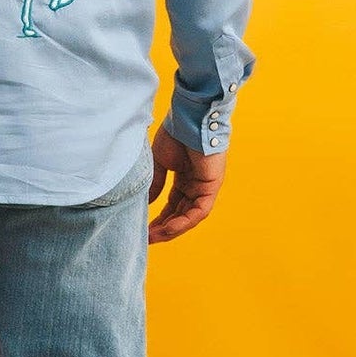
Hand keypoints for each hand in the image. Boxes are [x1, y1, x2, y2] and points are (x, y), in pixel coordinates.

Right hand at [148, 126, 226, 243]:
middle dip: (163, 227)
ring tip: (153, 237)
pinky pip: (199, 211)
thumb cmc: (174, 134)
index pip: (172, 205)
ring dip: (172, 229)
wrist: (188, 118)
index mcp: (185, 178)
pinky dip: (184, 222)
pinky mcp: (211, 186)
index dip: (158, 218)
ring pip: (190, 216)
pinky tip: (168, 229)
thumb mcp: (159, 163)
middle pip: (180, 213)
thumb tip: (145, 203)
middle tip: (146, 238)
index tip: (143, 228)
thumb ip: (155, 183)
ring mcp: (205, 186)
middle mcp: (196, 185)